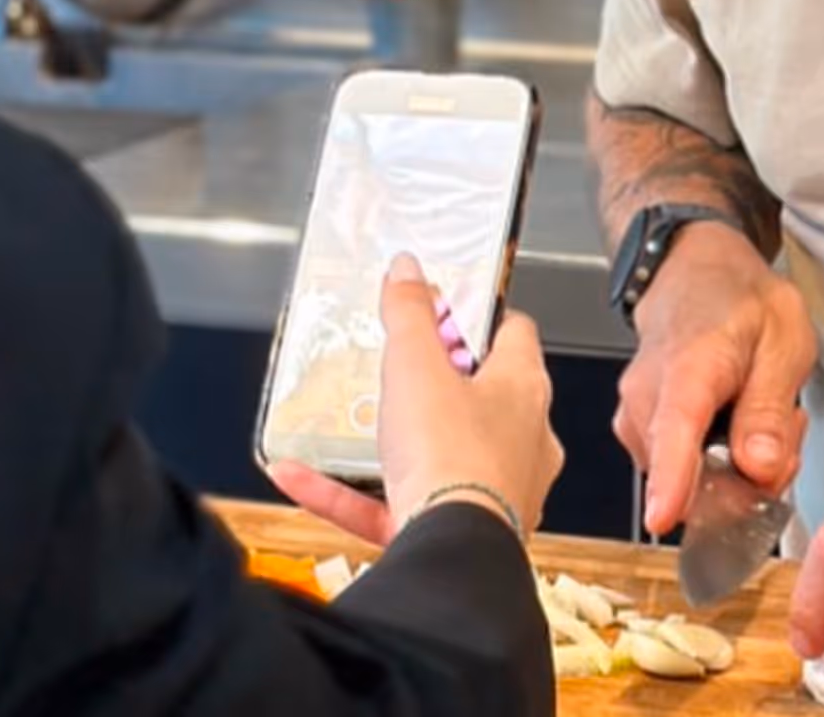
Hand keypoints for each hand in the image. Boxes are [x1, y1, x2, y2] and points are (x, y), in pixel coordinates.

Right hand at [270, 254, 564, 544]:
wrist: (451, 554)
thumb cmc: (451, 455)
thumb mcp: (416, 365)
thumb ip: (409, 313)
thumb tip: (408, 269)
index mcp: (524, 388)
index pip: (513, 334)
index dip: (477, 318)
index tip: (441, 312)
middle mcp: (522, 440)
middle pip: (479, 395)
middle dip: (435, 384)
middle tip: (394, 369)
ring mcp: (494, 492)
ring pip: (438, 456)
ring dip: (390, 441)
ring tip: (345, 424)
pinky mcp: (456, 534)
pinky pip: (397, 505)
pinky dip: (351, 492)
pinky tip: (299, 477)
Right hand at [614, 220, 817, 534]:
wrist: (694, 273)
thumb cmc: (740, 301)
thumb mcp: (782, 338)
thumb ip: (770, 406)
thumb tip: (760, 470)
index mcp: (688, 365)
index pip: (675, 427)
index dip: (671, 478)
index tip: (662, 519)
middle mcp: (647, 396)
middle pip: (693, 476)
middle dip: (749, 478)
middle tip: (787, 428)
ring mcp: (635, 417)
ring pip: (691, 482)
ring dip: (737, 470)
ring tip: (762, 415)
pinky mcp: (636, 433)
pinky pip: (681, 473)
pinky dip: (717, 464)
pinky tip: (736, 426)